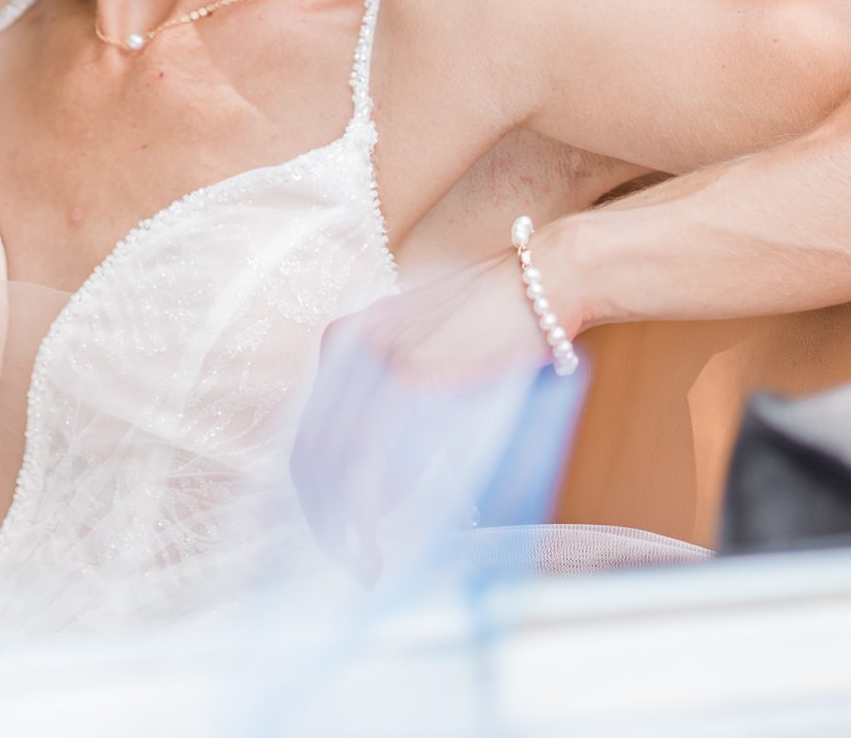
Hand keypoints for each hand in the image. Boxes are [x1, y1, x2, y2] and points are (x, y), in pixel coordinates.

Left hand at [289, 253, 585, 582]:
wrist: (541, 285)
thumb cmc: (500, 329)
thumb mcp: (434, 371)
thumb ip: (402, 428)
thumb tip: (380, 500)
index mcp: (345, 341)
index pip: (311, 431)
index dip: (318, 490)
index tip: (335, 530)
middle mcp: (344, 348)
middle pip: (309, 451)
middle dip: (322, 517)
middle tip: (348, 560)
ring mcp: (369, 364)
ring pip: (328, 464)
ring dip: (339, 526)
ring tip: (364, 565)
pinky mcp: (400, 383)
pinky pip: (364, 463)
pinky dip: (361, 513)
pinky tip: (372, 545)